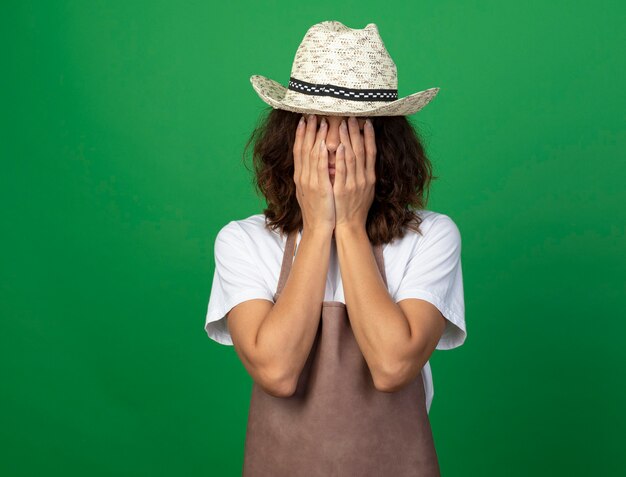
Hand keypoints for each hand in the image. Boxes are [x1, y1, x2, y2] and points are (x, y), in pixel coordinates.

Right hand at [293, 114, 334, 234]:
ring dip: (315, 137)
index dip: (301, 134)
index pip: (299, 151)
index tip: (303, 120)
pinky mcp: (319, 188)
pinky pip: (319, 168)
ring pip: (311, 155)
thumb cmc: (318, 210)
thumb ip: (312, 175)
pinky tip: (323, 143)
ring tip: (320, 121)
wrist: (318, 227)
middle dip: (307, 130)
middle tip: (310, 113)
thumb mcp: (311, 190)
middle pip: (303, 148)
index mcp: (301, 177)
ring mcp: (310, 182)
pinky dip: (320, 155)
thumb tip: (313, 162)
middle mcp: (303, 177)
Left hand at [333, 116, 376, 229]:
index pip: (371, 152)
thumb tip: (364, 158)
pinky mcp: (342, 190)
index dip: (370, 136)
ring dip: (348, 139)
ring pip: (352, 157)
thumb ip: (364, 173)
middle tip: (352, 117)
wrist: (350, 225)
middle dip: (357, 133)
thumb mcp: (366, 189)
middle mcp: (364, 178)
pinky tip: (338, 146)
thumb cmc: (356, 207)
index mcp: (370, 177)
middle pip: (361, 151)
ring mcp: (353, 184)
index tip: (367, 122)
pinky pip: (342, 171)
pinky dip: (341, 158)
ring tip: (343, 124)